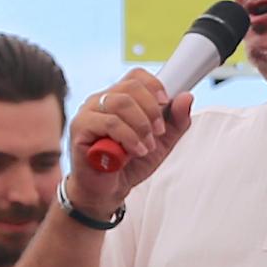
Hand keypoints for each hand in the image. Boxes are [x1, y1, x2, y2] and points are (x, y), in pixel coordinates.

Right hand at [66, 70, 195, 211]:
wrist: (109, 190)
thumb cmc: (130, 163)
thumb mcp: (162, 142)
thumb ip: (176, 121)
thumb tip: (186, 96)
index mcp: (120, 98)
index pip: (136, 76)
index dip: (155, 86)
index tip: (166, 103)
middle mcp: (102, 100)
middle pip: (131, 87)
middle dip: (152, 111)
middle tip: (158, 133)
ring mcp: (88, 112)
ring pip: (120, 103)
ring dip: (141, 126)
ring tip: (147, 146)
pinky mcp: (80, 128)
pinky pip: (109, 123)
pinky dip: (128, 137)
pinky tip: (135, 151)